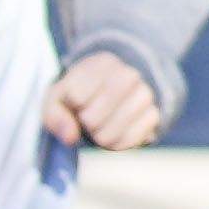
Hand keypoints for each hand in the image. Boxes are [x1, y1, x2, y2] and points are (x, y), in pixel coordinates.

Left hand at [44, 50, 165, 151]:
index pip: (76, 96)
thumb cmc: (80, 96)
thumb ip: (54, 115)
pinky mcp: (154, 116)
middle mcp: (128, 74)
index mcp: (102, 63)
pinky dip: (116, 145)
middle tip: (86, 119)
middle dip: (86, 124)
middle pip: (94, 117)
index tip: (75, 103)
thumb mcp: (59, 98)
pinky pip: (130, 140)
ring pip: (113, 130)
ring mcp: (145, 95)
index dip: (72, 107)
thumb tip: (70, 137)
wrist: (112, 95)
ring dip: (100, 137)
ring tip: (99, 126)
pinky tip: (112, 134)